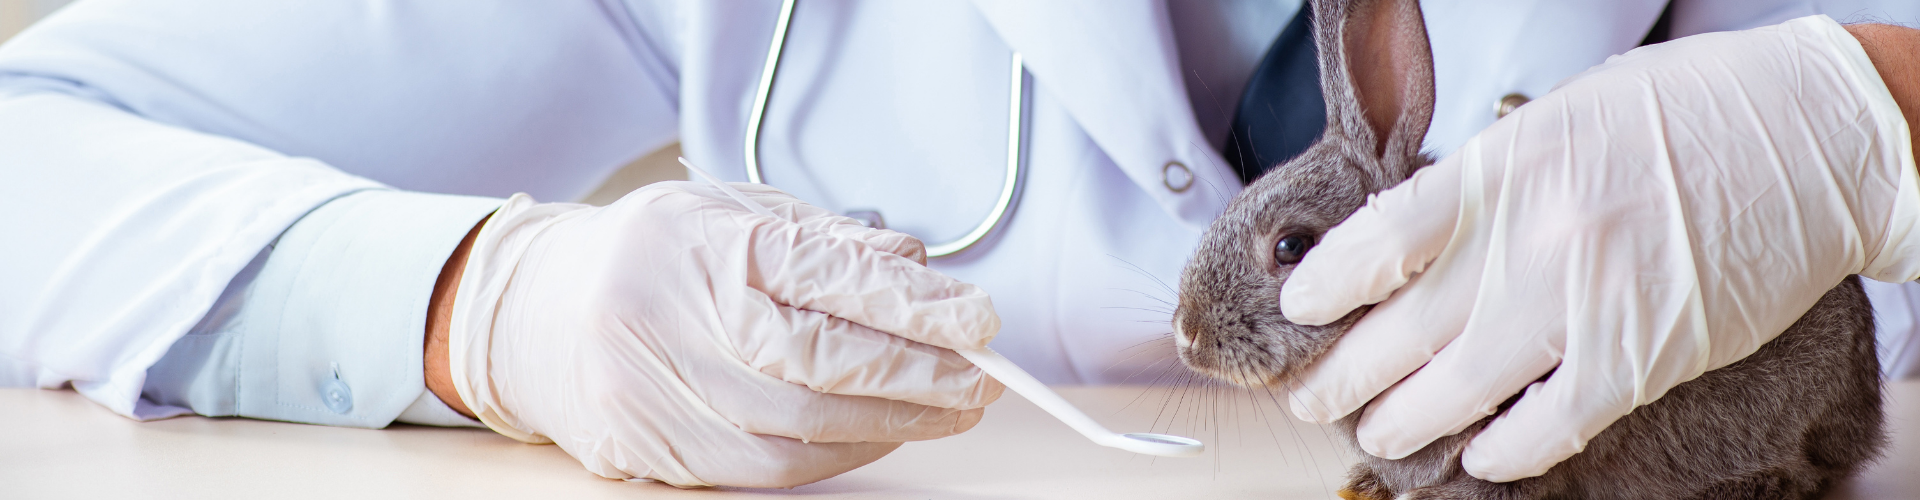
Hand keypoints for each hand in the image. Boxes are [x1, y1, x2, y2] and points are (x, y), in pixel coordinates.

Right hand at [438, 181, 1003, 487]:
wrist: (537, 312)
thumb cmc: (654, 255)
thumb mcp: (736, 214)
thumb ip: (827, 242)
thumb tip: (922, 273)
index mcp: (695, 243)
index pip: (821, 279)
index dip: (909, 306)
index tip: (976, 320)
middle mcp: (666, 319)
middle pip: (816, 365)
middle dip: (914, 377)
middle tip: (980, 379)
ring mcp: (655, 393)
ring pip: (798, 429)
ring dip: (890, 425)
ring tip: (947, 409)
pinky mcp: (655, 450)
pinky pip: (769, 468)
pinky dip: (840, 453)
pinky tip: (881, 432)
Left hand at [1277, 18, 1919, 481]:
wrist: (1811, 138)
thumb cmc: (1686, 115)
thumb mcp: (1557, 121)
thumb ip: (1482, 184)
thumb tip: (1413, 243)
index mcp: (1498, 171)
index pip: (1377, 241)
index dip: (1324, 287)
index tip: (1299, 312)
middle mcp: (1526, 242)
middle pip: (1399, 332)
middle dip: (1341, 377)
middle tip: (1312, 397)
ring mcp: (1578, 306)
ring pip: (1455, 391)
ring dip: (1401, 423)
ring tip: (1375, 434)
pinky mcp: (1635, 360)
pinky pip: (1545, 429)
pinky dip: (1501, 452)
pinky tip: (1478, 456)